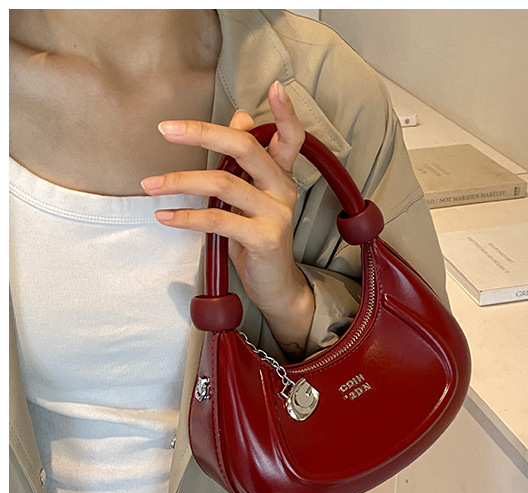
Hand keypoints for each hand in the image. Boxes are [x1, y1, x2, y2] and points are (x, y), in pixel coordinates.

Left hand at [141, 80, 312, 357]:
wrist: (275, 286)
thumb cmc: (257, 239)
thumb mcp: (251, 198)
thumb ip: (244, 163)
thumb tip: (239, 118)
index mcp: (282, 177)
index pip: (291, 139)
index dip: (285, 114)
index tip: (275, 87)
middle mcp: (284, 190)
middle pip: (245, 148)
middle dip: (203, 133)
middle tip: (165, 129)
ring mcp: (277, 215)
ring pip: (224, 184)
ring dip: (180, 181)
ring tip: (150, 185)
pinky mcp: (264, 239)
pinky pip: (218, 220)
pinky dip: (186, 217)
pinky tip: (164, 216)